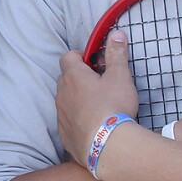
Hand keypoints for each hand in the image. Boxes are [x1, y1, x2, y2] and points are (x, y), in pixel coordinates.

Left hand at [55, 34, 137, 163]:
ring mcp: (61, 115)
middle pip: (66, 78)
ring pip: (66, 100)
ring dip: (78, 99)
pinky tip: (94, 125)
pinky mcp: (64, 134)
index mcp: (73, 76)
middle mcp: (62, 94)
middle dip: (80, 77)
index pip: (68, 57)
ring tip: (99, 105)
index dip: (81, 56)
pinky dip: (78, 119)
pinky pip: (68, 121)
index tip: (96, 62)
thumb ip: (117, 54)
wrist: (107, 146)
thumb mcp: (120, 77)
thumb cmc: (114, 107)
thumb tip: (116, 34)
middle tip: (101, 83)